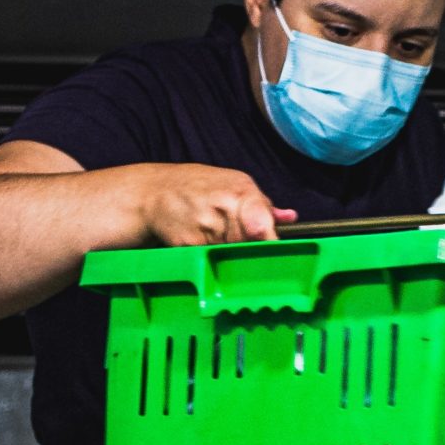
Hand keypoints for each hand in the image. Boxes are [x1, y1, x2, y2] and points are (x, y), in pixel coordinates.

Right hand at [130, 164, 298, 245]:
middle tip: (239, 239)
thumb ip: (262, 204)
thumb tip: (290, 218)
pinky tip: (200, 239)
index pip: (263, 226)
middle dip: (250, 247)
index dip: (270, 243)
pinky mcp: (190, 246)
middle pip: (250, 246)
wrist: (154, 193)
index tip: (274, 253)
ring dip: (229, 253)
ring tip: (215, 233)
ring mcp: (206, 228)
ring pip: (232, 256)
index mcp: (240, 191)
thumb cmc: (198, 187)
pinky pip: (209, 260)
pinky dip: (209, 255)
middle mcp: (224, 208)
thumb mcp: (233, 183)